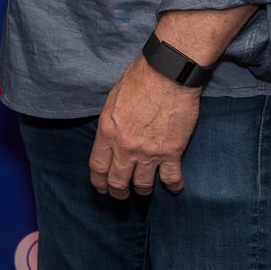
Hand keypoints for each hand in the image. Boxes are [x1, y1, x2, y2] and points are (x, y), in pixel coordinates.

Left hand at [88, 55, 201, 198]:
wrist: (168, 74)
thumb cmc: (139, 79)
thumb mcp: (113, 100)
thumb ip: (111, 123)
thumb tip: (111, 135)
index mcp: (107, 131)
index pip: (97, 166)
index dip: (98, 181)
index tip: (101, 187)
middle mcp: (125, 146)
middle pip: (117, 181)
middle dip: (117, 192)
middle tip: (120, 195)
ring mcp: (148, 152)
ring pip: (142, 185)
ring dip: (142, 190)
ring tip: (143, 190)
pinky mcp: (171, 152)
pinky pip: (171, 179)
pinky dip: (173, 186)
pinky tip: (173, 187)